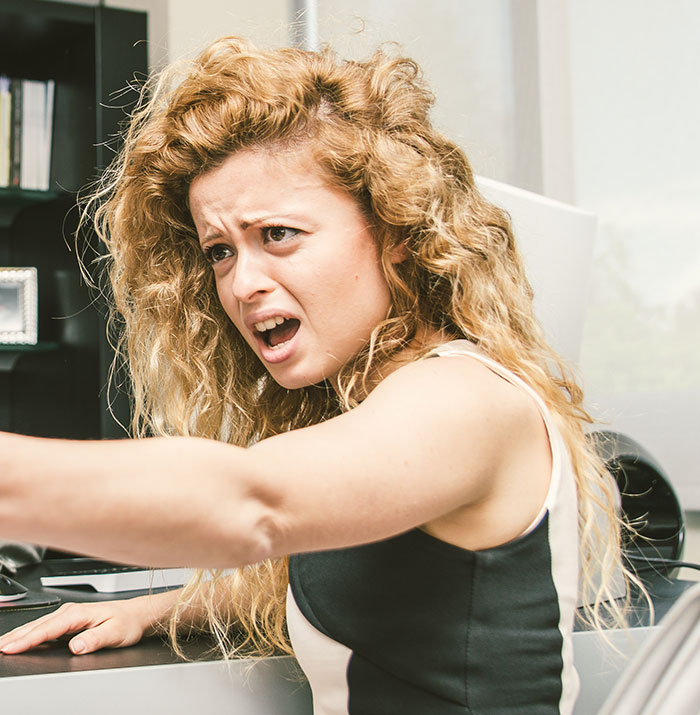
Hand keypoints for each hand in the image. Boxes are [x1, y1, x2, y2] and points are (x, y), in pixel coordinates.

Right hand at [0, 595, 166, 654]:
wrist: (137, 615)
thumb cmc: (128, 622)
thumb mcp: (116, 632)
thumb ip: (96, 639)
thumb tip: (77, 646)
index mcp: (79, 614)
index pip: (48, 629)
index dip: (28, 639)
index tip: (11, 647)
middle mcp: (71, 612)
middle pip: (38, 626)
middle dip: (16, 637)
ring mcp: (68, 616)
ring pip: (38, 626)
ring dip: (19, 634)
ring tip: (3, 645)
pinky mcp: (68, 622)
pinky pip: (44, 628)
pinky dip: (29, 634)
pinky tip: (21, 641)